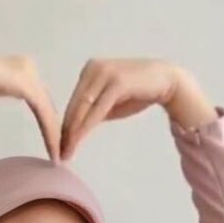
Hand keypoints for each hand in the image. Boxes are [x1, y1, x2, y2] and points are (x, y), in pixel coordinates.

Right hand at [0, 44, 60, 160]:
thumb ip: (9, 91)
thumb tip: (14, 96)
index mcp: (25, 71)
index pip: (43, 101)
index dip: (50, 124)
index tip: (54, 147)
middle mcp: (30, 70)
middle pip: (49, 105)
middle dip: (57, 132)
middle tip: (63, 155)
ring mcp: (28, 74)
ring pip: (49, 109)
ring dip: (56, 134)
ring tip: (59, 155)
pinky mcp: (23, 83)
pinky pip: (42, 109)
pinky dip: (49, 129)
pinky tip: (52, 145)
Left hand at [60, 58, 214, 159]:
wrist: (165, 81)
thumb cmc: (138, 92)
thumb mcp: (111, 103)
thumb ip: (94, 111)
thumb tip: (77, 128)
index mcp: (89, 71)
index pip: (73, 102)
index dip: (64, 125)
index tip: (58, 146)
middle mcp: (93, 68)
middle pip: (74, 105)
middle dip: (65, 131)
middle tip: (58, 154)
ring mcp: (104, 73)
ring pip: (82, 108)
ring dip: (73, 132)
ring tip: (66, 152)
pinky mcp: (116, 82)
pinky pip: (96, 109)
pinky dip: (85, 126)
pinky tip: (78, 141)